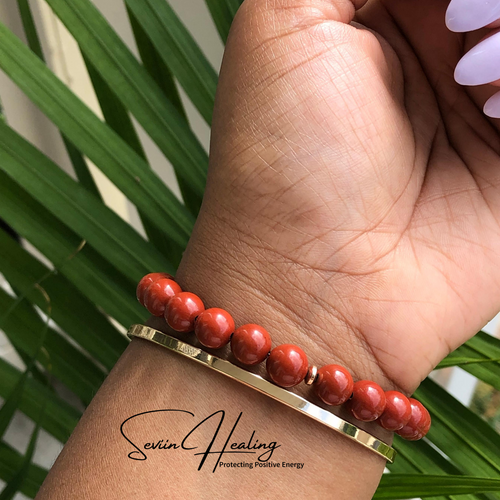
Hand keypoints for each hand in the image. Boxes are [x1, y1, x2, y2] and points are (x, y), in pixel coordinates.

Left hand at [176, 0, 499, 394]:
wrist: (312, 281)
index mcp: (377, 20)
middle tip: (460, 33)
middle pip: (493, 3)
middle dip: (488, 7)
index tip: (442, 12)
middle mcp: (433, 63)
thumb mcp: (284, 24)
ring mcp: (478, 113)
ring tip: (472, 80)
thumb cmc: (280, 160)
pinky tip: (495, 107)